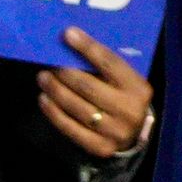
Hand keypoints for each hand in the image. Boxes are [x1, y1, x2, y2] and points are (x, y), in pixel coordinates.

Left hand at [37, 29, 152, 158]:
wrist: (134, 134)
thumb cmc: (125, 97)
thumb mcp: (126, 81)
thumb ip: (106, 67)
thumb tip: (73, 43)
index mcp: (138, 88)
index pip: (110, 63)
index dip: (88, 48)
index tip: (68, 34)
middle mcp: (128, 110)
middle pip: (89, 86)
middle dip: (65, 72)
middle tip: (49, 62)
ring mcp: (114, 132)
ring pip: (77, 108)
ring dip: (56, 90)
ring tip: (43, 78)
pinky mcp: (100, 147)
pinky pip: (71, 128)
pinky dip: (54, 112)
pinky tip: (44, 99)